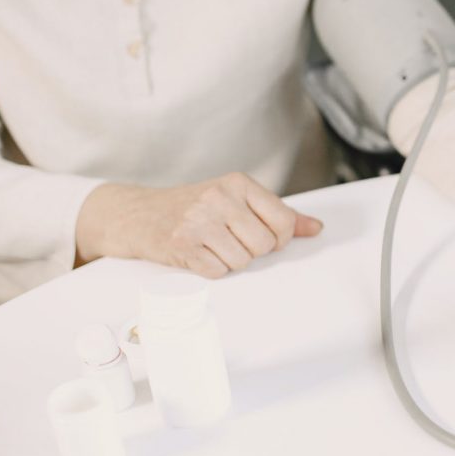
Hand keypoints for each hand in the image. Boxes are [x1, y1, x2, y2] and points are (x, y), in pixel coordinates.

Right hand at [76, 173, 322, 277]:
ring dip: (231, 261)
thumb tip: (316, 228)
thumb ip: (279, 213)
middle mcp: (219, 197)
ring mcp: (198, 220)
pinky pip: (218, 272)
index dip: (279, 238)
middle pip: (265, 245)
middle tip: (231, 241)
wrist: (138, 214)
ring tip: (213, 245)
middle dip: (253, 251)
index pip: (284, 221)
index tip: (264, 237)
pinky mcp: (181, 244)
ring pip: (242, 261)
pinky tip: (199, 254)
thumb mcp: (237, 200)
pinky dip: (212, 269)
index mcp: (238, 183)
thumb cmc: (194, 207)